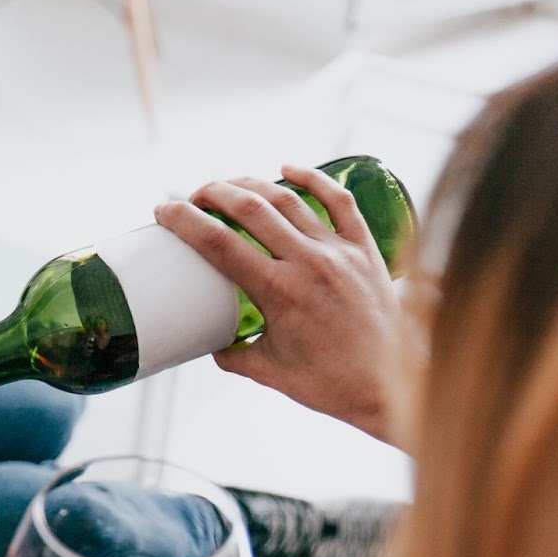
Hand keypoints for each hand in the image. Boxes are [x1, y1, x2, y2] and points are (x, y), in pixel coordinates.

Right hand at [155, 163, 399, 441]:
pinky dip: (312, 178)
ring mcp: (340, 252)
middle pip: (250, 208)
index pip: (219, 243)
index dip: (184, 220)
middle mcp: (309, 263)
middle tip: (194, 197)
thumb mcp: (269, 371)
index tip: (164, 209)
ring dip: (250, 183)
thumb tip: (212, 341)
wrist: (394, 388)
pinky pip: (339, 200)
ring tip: (228, 186)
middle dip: (212, 192)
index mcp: (279, 293)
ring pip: (288, 198)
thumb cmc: (331, 385)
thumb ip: (234, 355)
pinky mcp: (365, 250)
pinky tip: (288, 168)